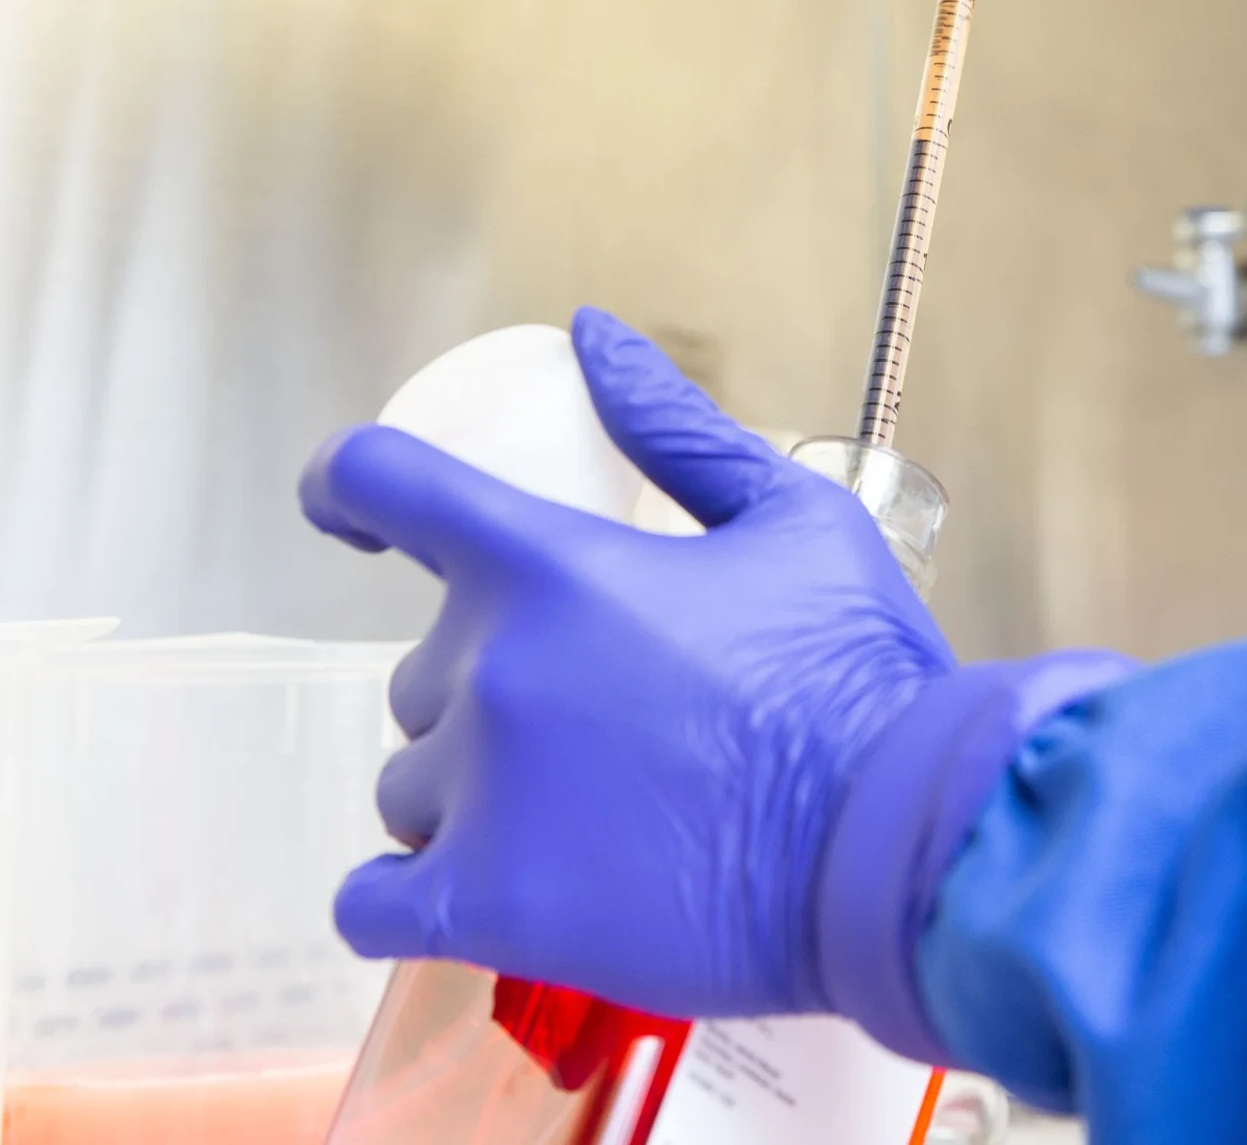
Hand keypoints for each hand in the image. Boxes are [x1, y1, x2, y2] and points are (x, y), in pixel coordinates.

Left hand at [300, 310, 954, 1020]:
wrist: (901, 846)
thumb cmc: (859, 680)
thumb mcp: (792, 518)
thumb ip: (675, 426)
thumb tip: (592, 337)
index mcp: (551, 566)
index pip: (385, 483)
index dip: (348, 487)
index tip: (345, 510)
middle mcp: (493, 672)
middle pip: (421, 670)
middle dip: (492, 689)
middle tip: (607, 725)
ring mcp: (481, 796)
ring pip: (410, 784)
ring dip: (470, 794)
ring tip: (582, 820)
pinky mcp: (489, 909)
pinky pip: (372, 907)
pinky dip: (401, 901)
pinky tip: (464, 894)